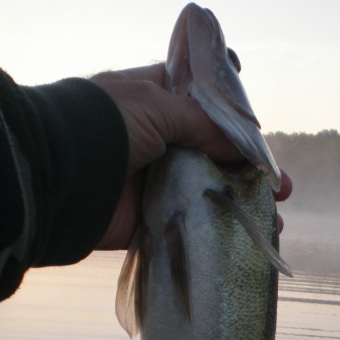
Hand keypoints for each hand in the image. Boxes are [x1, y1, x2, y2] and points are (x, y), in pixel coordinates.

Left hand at [91, 64, 291, 249]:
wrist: (59, 178)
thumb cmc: (104, 126)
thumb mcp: (156, 106)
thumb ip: (202, 124)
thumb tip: (239, 148)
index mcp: (152, 102)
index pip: (201, 106)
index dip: (233, 122)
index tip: (260, 138)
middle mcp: (155, 141)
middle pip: (213, 155)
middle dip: (249, 170)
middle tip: (279, 186)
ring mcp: (153, 182)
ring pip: (208, 193)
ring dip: (241, 204)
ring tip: (273, 216)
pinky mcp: (149, 220)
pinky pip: (191, 226)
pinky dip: (218, 232)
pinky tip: (248, 237)